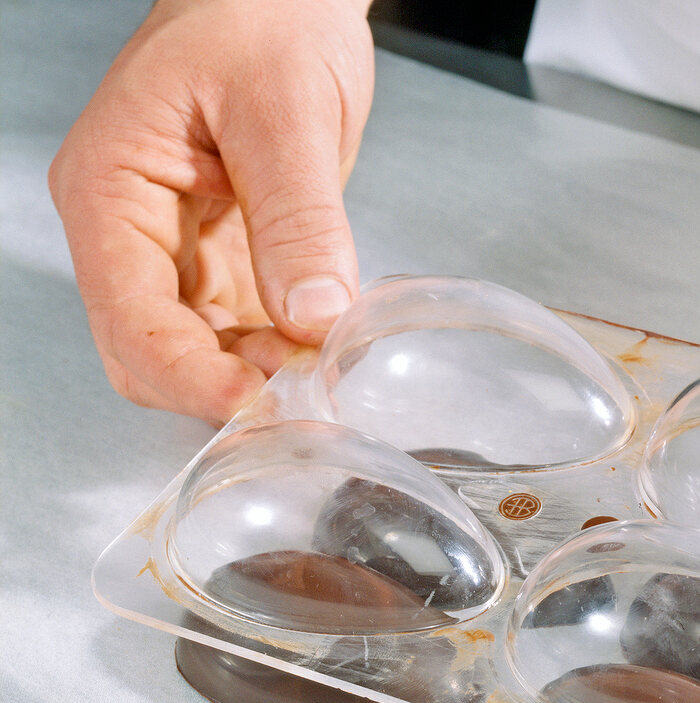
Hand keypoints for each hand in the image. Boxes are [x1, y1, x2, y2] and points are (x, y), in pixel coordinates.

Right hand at [49, 0, 373, 423]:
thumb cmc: (261, 17)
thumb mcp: (286, 112)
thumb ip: (299, 218)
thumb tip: (313, 316)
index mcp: (110, 191)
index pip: (128, 317)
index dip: (190, 373)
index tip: (257, 397)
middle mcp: (131, 234)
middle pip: (149, 354)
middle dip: (219, 385)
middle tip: (299, 392)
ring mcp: (177, 254)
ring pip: (196, 354)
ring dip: (254, 376)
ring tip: (320, 367)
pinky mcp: (225, 263)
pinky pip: (239, 333)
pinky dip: (277, 352)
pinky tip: (319, 345)